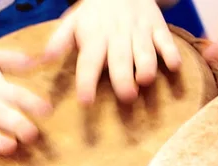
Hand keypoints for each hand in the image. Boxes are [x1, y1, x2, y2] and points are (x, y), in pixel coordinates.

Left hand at [44, 0, 180, 104]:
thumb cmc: (95, 12)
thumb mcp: (73, 21)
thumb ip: (60, 41)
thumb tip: (44, 59)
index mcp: (94, 38)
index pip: (89, 62)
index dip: (87, 82)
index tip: (86, 102)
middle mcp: (117, 36)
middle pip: (120, 60)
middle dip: (123, 78)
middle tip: (126, 98)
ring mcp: (140, 31)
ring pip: (145, 51)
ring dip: (146, 67)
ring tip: (145, 82)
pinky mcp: (158, 27)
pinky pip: (166, 40)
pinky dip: (171, 53)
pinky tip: (174, 66)